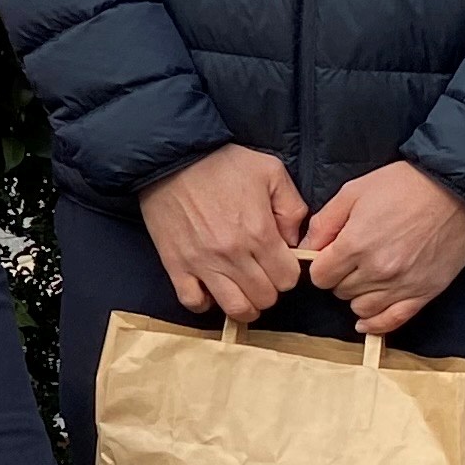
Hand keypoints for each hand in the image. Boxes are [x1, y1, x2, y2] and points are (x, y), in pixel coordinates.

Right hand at [136, 144, 307, 322]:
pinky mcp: (176, 264)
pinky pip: (193, 301)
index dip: (287, 273)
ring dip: (244, 303)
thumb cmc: (222, 163)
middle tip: (261, 273)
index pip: (288, 279)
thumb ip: (292, 208)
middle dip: (269, 289)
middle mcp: (233, 254)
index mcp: (260, 233)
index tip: (279, 261)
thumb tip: (293, 241)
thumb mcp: (271, 172)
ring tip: (242, 290)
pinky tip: (210, 289)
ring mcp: (202, 263)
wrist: (171, 157)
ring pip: (234, 308)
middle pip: (265, 298)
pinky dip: (204, 302)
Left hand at [303, 161, 464, 337]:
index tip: (330, 258)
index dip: (321, 266)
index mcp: (355, 245)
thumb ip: (324, 223)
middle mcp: (378, 270)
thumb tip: (306, 248)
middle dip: (340, 277)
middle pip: (340, 292)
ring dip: (358, 295)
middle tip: (353, 260)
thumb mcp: (353, 192)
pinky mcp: (425, 292)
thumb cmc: (405, 185)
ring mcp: (403, 284)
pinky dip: (377, 324)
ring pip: (362, 308)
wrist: (457, 189)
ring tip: (366, 277)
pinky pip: (393, 320)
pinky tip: (366, 320)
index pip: (319, 277)